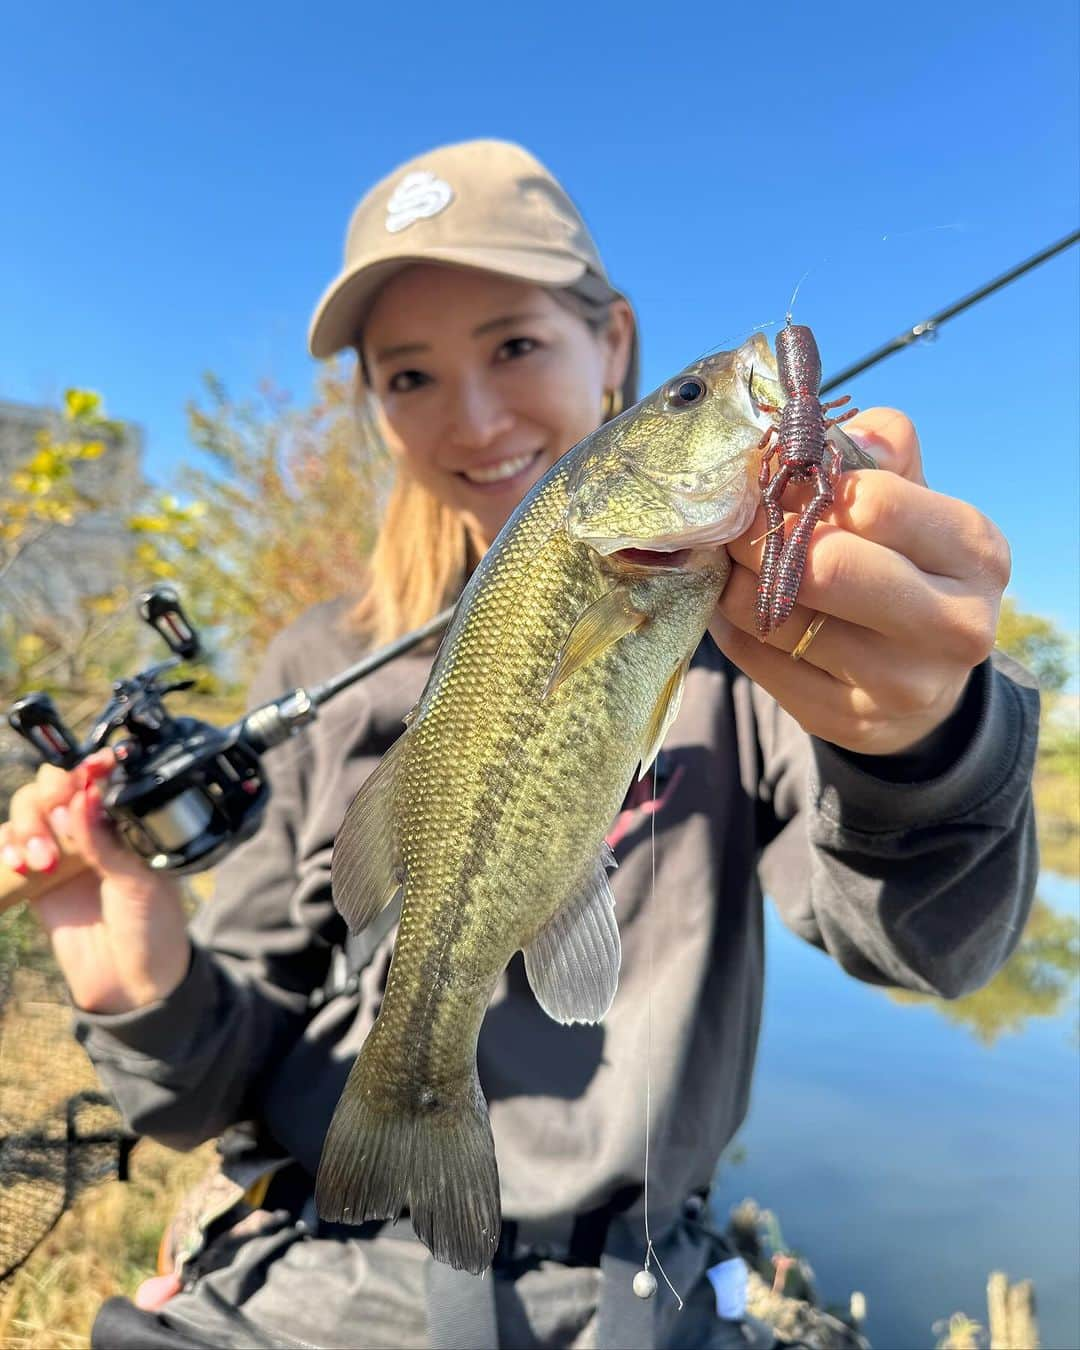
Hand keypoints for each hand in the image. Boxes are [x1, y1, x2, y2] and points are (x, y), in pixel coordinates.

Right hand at [0, 750, 190, 1012]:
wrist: (133, 986)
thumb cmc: (154, 929)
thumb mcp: (140, 881)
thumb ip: (107, 841)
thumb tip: (85, 795)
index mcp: (126, 825)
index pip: (99, 782)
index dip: (90, 769)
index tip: (90, 769)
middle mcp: (92, 833)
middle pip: (53, 789)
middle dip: (48, 797)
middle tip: (57, 818)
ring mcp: (62, 855)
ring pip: (28, 814)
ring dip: (28, 826)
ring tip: (42, 860)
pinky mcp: (36, 882)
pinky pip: (10, 851)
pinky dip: (7, 847)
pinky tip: (19, 864)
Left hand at [709, 408, 1010, 755]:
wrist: (922, 675)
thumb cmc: (906, 563)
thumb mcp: (913, 499)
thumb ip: (875, 450)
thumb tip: (813, 431)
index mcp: (975, 552)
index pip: (874, 502)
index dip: (806, 487)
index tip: (772, 481)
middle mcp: (954, 624)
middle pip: (825, 567)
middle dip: (760, 537)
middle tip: (734, 524)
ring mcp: (903, 684)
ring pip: (777, 617)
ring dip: (735, 581)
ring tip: (733, 563)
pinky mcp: (849, 720)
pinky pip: (758, 659)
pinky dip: (732, 626)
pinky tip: (738, 608)